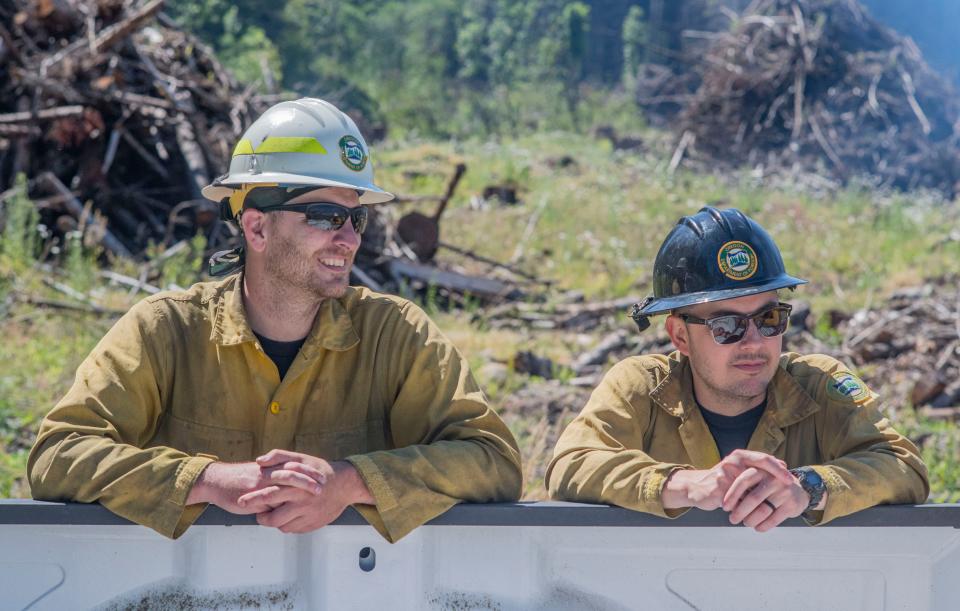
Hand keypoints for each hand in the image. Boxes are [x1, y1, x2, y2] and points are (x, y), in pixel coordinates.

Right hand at [186, 459, 325, 513]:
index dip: (309, 470)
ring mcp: (261, 482)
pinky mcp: (253, 493)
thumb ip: (272, 483)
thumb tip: (288, 493)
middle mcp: (267, 471)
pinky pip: (271, 497)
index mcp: (270, 467)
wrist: (216, 481)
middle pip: (294, 470)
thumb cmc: (237, 481)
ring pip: (286, 480)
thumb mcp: (257, 478)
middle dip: (311, 476)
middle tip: (324, 484)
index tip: (323, 475)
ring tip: (316, 493)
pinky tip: (295, 509)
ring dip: (303, 486)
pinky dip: (283, 503)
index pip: (294, 466)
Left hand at [237, 450, 373, 533]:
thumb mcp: (301, 458)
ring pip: (281, 526)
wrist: (345, 485)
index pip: (269, 495)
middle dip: (259, 517)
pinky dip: (286, 524)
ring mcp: (307, 516)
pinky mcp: (312, 525)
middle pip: (273, 516)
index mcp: (296, 486)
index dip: (253, 500)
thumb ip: (279, 456)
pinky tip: (287, 516)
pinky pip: (292, 530)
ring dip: (272, 522)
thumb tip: (260, 461)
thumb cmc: (320, 470)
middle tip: (255, 515)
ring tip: (269, 515)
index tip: (241, 501)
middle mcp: (301, 503)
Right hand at [662, 449, 793, 510]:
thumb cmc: (722, 482)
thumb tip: (783, 466)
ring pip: (752, 488)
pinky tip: (757, 511)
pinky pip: (740, 501)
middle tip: (791, 487)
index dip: (779, 468)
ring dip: (764, 496)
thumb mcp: (739, 471)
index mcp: (739, 456)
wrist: (695, 488)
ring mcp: (726, 474)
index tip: (792, 479)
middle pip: (761, 469)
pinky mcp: (720, 488)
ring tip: (775, 504)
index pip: (764, 459)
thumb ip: (757, 468)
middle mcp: (733, 462)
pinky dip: (749, 507)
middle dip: (778, 477)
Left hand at [722, 464, 807, 531]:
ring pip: (763, 510)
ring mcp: (785, 491)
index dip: (732, 495)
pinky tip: (758, 528)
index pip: (743, 481)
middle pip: (752, 498)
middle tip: (732, 519)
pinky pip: (774, 519)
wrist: (798, 491)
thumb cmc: (770, 486)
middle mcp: (774, 479)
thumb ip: (742, 483)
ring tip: (745, 523)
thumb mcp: (758, 479)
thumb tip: (720, 497)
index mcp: (762, 470)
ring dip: (751, 520)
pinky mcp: (792, 504)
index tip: (724, 506)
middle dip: (740, 511)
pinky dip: (763, 526)